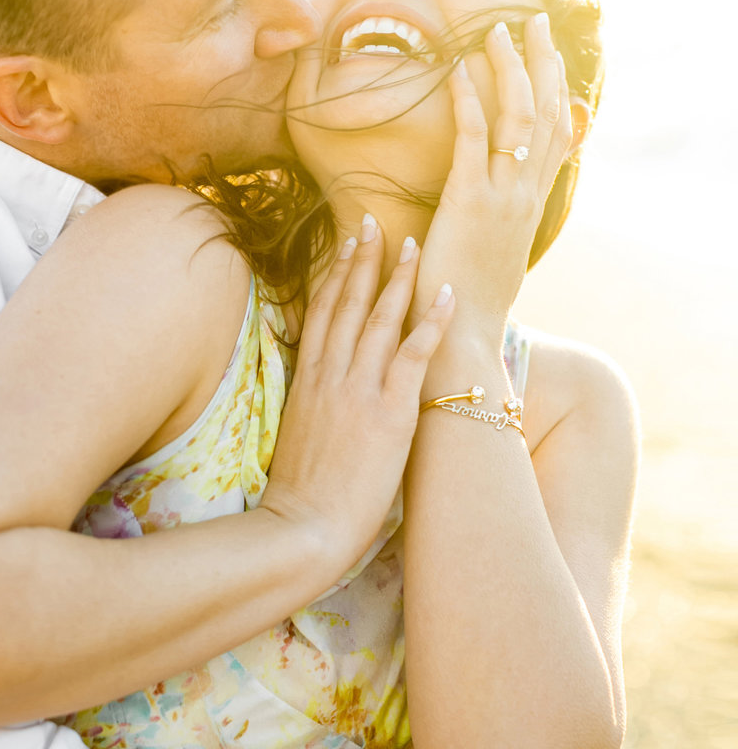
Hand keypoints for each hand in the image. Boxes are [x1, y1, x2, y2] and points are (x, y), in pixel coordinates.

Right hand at [260, 222, 453, 574]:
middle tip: (374, 220)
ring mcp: (359, 391)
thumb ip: (314, 405)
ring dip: (398, 278)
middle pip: (348, 304)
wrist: (302, 528)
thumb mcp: (298, 436)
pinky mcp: (388, 412)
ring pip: (381, 319)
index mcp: (307, 381)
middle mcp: (330, 376)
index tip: (346, 244)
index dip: (336, 274)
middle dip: (363, 259)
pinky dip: (433, 322)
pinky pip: (415, 355)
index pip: (322, 313)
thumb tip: (322, 393)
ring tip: (412, 244)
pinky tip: (448, 296)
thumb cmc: (301, 496)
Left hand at [409, 13, 571, 337]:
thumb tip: (496, 199)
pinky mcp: (470, 203)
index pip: (557, 134)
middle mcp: (526, 194)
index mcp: (531, 203)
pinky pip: (473, 140)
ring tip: (496, 32)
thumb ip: (498, 218)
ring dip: (508, 69)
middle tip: (535, 21)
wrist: (464, 338)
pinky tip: (456, 71)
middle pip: (548, 113)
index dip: (557, 89)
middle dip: (543, 62)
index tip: (550, 53)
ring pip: (519, 117)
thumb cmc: (468, 300)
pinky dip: (467, 101)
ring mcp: (503, 197)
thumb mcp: (494, 252)